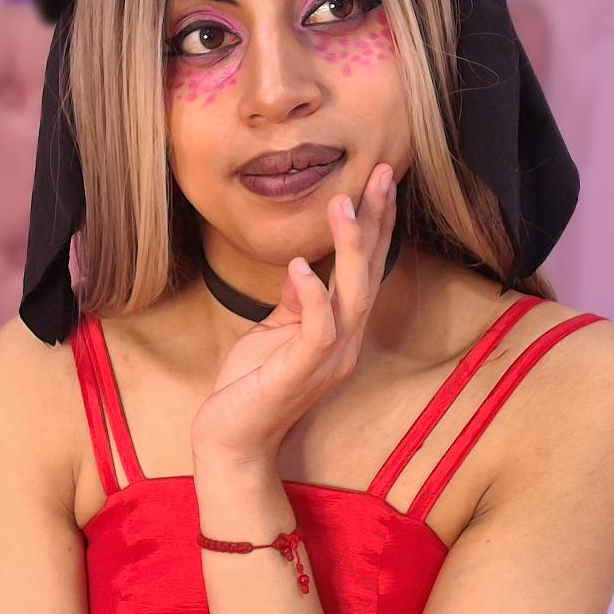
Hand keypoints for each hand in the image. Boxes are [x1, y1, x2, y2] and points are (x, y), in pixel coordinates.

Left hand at [190, 162, 399, 468]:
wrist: (232, 440)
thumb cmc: (251, 387)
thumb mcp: (274, 332)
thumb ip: (296, 303)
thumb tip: (306, 267)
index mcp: (341, 329)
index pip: (366, 268)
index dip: (376, 224)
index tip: (379, 181)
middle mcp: (346, 342)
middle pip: (371, 273)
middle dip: (376, 222)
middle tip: (381, 173)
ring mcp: (328, 359)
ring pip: (352, 296)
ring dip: (350, 248)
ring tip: (342, 204)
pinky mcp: (302, 373)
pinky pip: (317, 330)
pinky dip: (312, 296)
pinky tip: (302, 265)